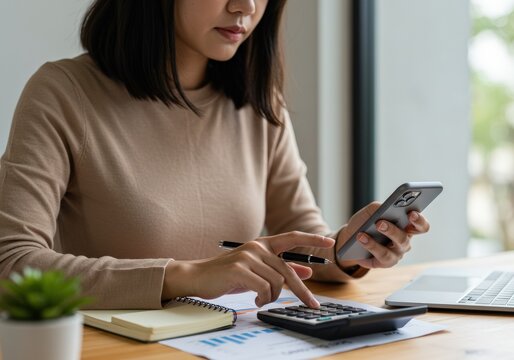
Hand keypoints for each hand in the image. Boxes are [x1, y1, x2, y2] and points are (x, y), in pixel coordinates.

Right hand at [163, 232, 334, 307]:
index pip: (292, 237)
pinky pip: (264, 288)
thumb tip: (307, 271)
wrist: (198, 277)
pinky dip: (263, 299)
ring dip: (272, 297)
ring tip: (262, 300)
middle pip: (288, 270)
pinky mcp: (240, 268)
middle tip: (313, 304)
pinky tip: (255, 300)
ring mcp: (248, 256)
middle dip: (303, 291)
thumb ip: (280, 268)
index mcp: (263, 244)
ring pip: (277, 282)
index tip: (330, 243)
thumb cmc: (229, 275)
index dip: (312, 239)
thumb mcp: (257, 270)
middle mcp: (258, 247)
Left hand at [337, 202, 429, 268]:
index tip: (411, 213)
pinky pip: (380, 257)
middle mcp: (404, 242)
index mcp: (407, 227)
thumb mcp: (372, 211)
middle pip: (404, 238)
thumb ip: (380, 208)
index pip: (421, 226)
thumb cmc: (366, 221)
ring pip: (390, 251)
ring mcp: (396, 254)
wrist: (351, 234)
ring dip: (376, 242)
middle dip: (392, 230)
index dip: (419, 221)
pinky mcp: (384, 263)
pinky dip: (369, 247)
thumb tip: (384, 209)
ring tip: (362, 234)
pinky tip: (360, 239)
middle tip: (380, 223)